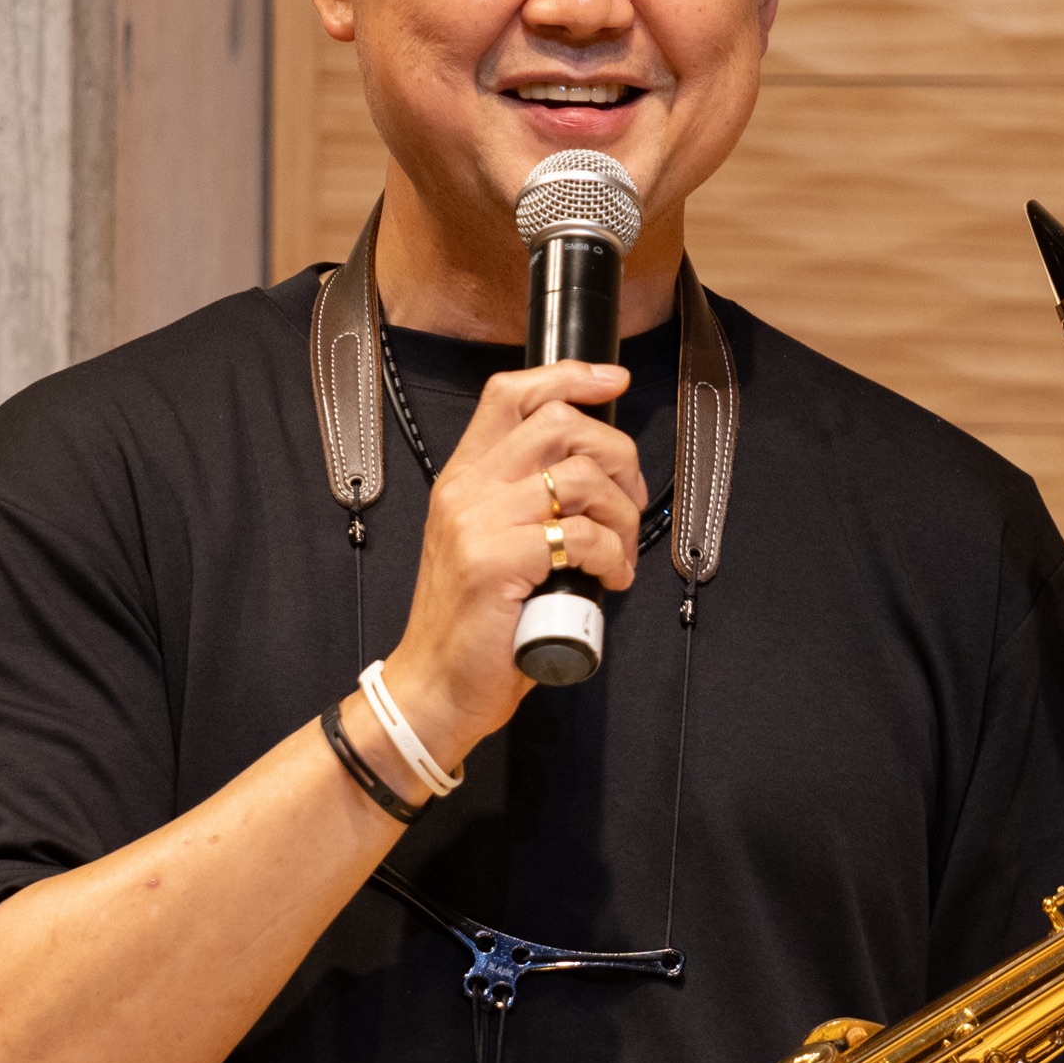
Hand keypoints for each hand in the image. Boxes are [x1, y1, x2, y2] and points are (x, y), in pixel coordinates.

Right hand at [379, 361, 646, 771]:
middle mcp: (466, 490)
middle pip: (559, 424)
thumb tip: (595, 475)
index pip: (511, 395)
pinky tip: (609, 579)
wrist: (436, 686)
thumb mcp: (489, 543)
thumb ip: (523, 502)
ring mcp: (478, 523)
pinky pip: (581, 535)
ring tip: (619, 551)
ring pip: (578, 477)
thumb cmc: (474, 624)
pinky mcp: (497, 563)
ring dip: (621, 514)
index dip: (569, 376)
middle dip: (616, 456)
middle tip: (627, 502)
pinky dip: (612, 556)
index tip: (612, 382)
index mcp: (463, 478)